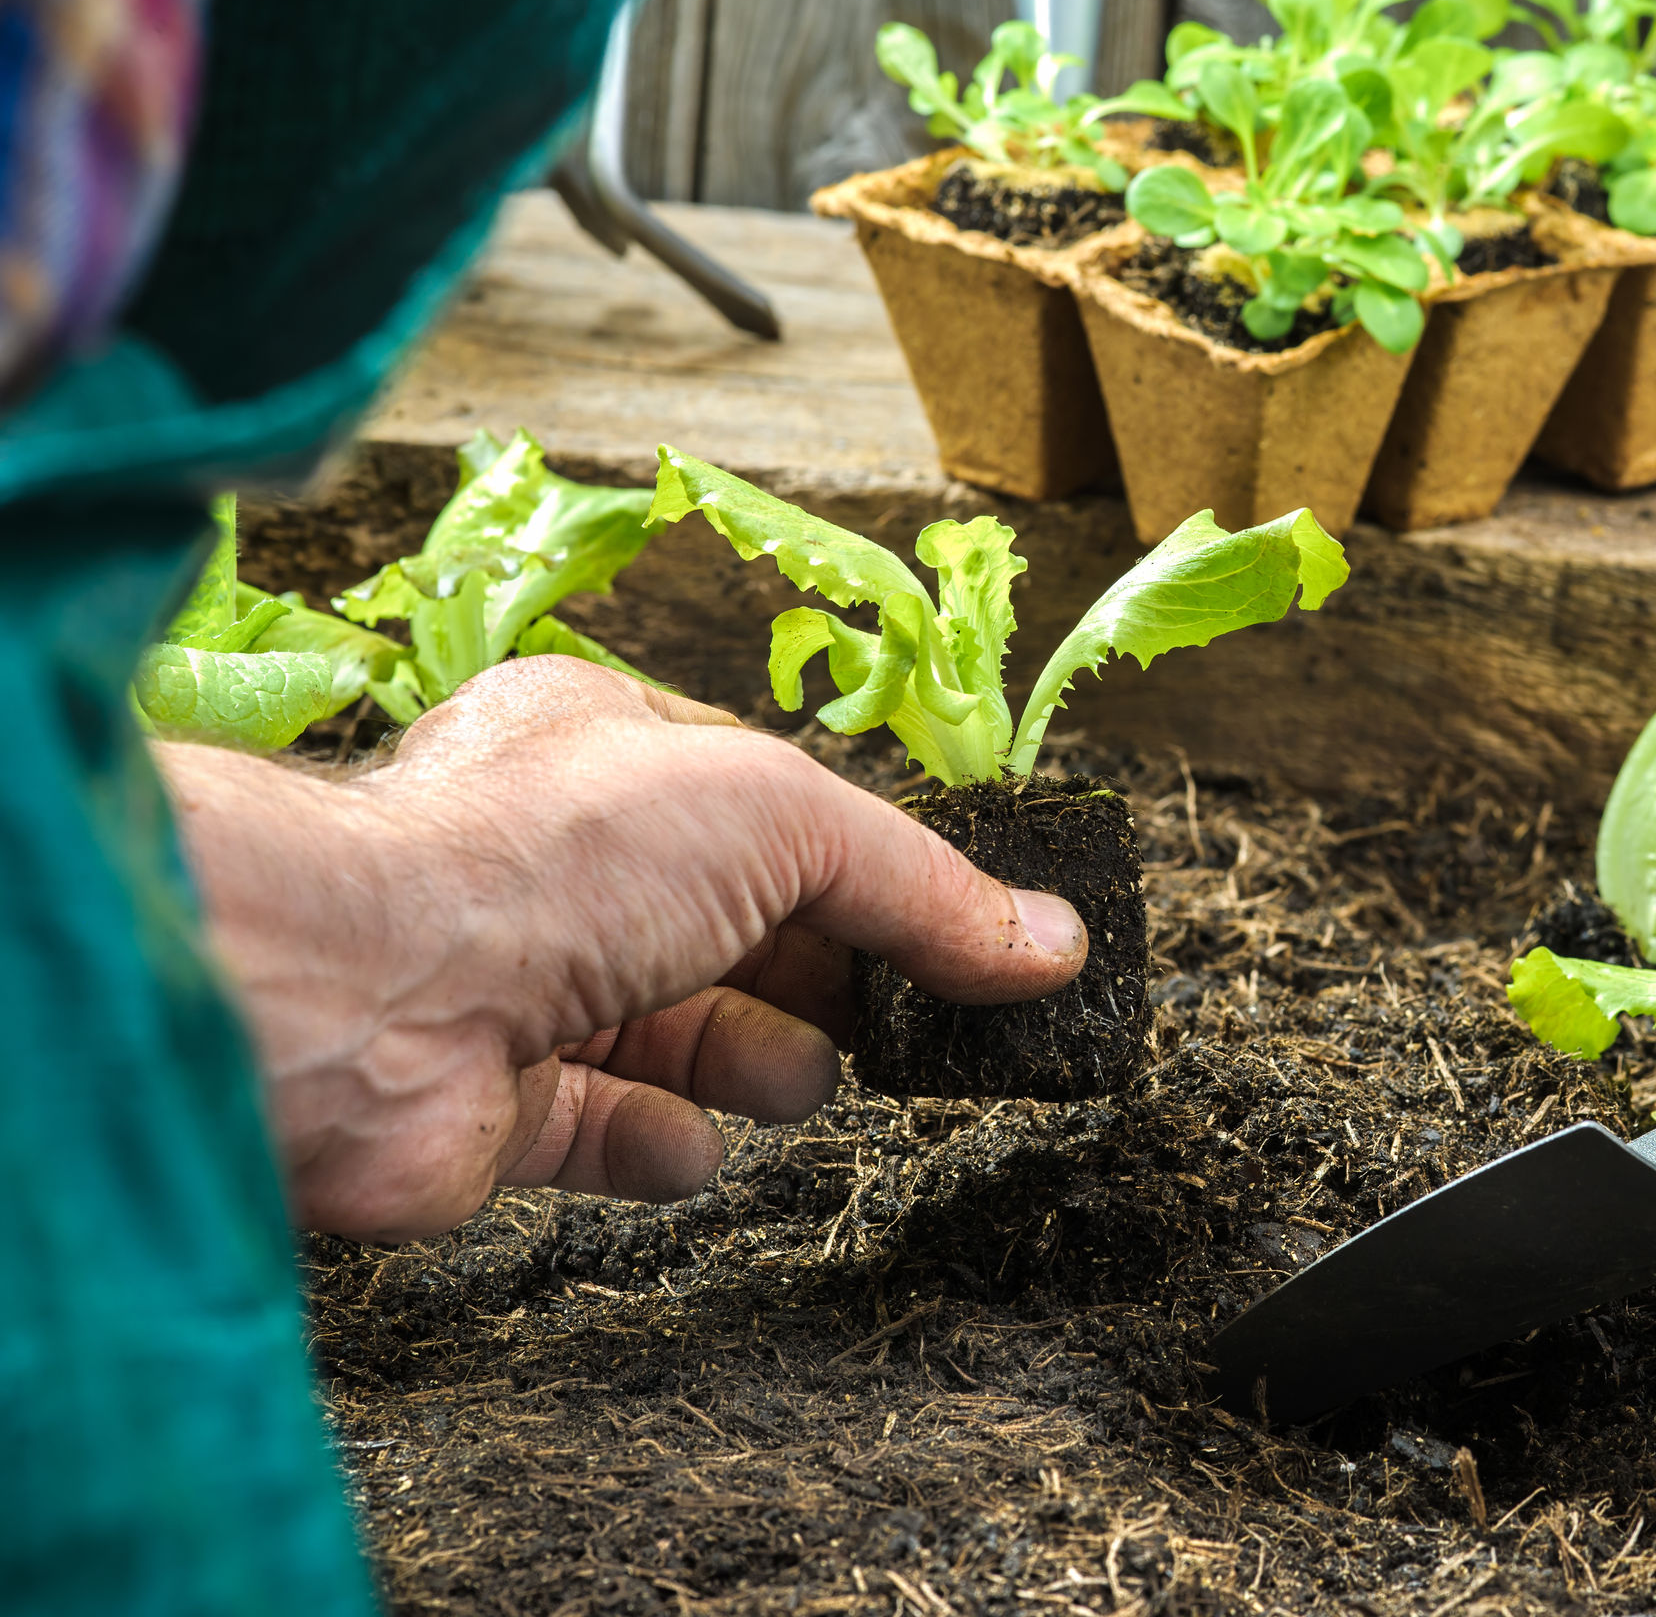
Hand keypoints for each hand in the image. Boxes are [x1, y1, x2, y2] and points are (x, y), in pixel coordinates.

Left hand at [159, 656, 1087, 1242]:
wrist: (356, 995)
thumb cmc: (546, 856)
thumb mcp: (783, 820)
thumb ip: (921, 887)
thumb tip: (1051, 942)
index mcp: (610, 752)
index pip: (772, 811)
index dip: (869, 871)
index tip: (960, 936)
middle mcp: (559, 864)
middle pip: (735, 927)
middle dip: (825, 974)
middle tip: (916, 1024)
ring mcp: (520, 987)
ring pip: (674, 1030)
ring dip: (752, 1059)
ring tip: (801, 1080)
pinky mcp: (487, 1110)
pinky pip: (598, 1132)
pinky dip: (656, 1146)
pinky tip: (691, 1150)